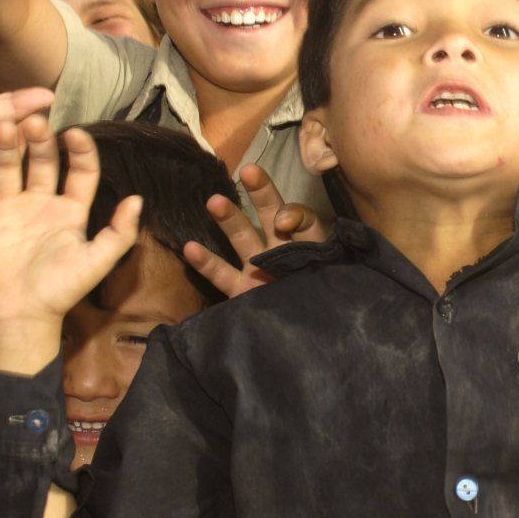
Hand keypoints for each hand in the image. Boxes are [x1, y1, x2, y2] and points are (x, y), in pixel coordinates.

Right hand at [0, 120, 141, 350]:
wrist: (18, 317)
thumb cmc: (59, 291)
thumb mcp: (96, 262)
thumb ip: (119, 233)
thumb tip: (138, 200)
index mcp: (68, 211)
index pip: (78, 171)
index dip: (79, 150)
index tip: (75, 134)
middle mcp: (37, 203)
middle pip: (41, 162)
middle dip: (40, 140)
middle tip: (35, 122)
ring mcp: (5, 209)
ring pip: (6, 167)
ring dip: (7, 146)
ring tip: (7, 126)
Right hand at [181, 164, 326, 297]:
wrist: (313, 346)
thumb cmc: (325, 307)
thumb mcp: (328, 271)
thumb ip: (311, 243)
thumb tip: (284, 220)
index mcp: (308, 246)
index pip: (301, 219)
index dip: (293, 214)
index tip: (284, 221)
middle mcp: (282, 253)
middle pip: (270, 216)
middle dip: (260, 193)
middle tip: (248, 170)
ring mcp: (259, 272)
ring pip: (242, 238)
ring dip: (229, 219)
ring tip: (213, 200)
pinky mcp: (242, 293)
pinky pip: (222, 274)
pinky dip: (206, 262)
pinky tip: (189, 247)